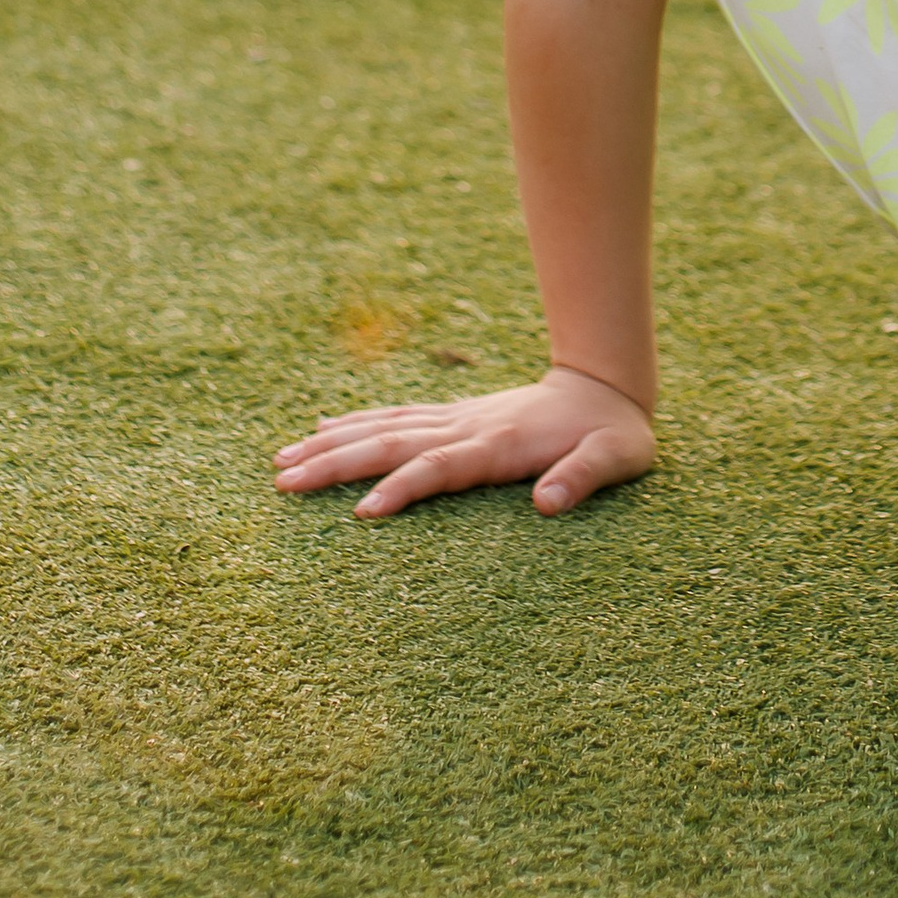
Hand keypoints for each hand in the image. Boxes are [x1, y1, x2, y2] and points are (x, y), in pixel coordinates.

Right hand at [272, 365, 654, 520]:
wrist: (607, 384)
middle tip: (283, 481)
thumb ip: (584, 477)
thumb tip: (549, 504)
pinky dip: (356, 421)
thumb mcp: (616, 458)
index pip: (440, 466)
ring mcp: (457, 418)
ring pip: (384, 426)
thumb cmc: (613, 433)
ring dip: (333, 442)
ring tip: (282, 458)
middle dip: (337, 462)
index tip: (360, 513)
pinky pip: (396, 416)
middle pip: (392, 442)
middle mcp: (468, 426)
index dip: (402, 487)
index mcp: (500, 443)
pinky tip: (322, 426)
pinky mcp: (453, 416)